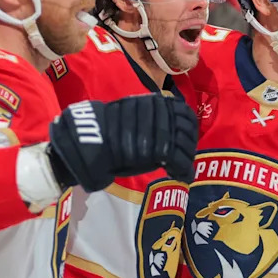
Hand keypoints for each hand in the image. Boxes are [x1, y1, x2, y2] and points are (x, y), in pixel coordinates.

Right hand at [47, 95, 198, 192]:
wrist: (89, 144)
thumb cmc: (106, 134)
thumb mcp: (129, 120)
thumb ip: (148, 120)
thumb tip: (169, 126)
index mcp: (151, 102)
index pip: (181, 110)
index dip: (187, 126)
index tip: (185, 139)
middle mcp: (157, 113)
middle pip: (184, 128)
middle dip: (188, 144)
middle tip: (185, 158)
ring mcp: (159, 130)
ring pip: (182, 144)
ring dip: (185, 158)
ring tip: (182, 169)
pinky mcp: (158, 149)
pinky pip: (177, 158)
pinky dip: (183, 170)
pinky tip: (182, 176)